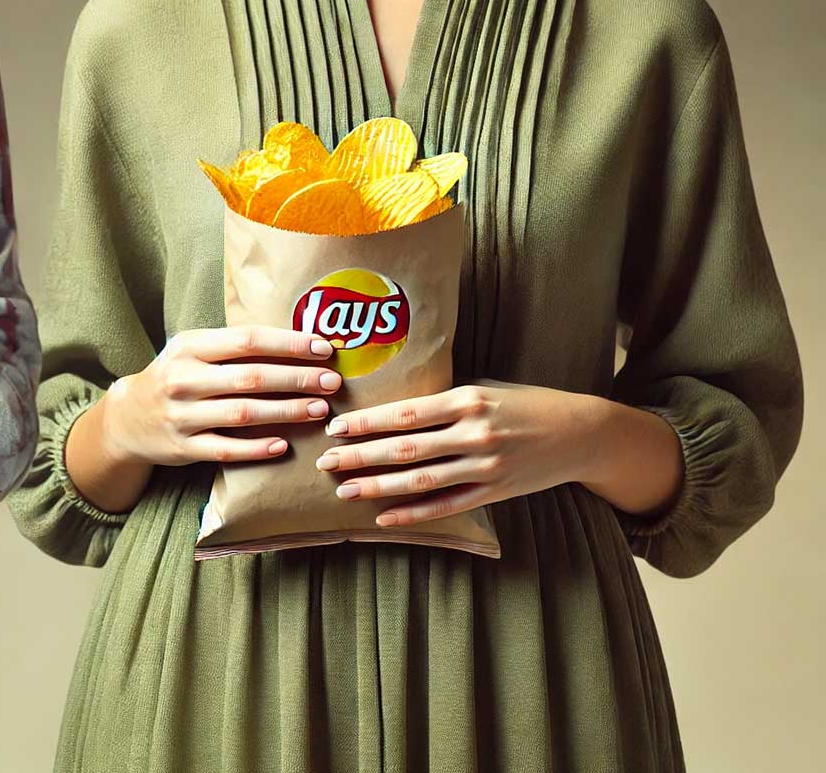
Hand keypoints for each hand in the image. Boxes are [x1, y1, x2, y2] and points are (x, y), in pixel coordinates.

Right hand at [99, 326, 340, 466]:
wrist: (126, 418)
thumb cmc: (174, 377)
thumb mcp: (191, 350)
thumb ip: (233, 346)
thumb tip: (297, 342)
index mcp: (189, 347)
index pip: (247, 340)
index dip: (289, 344)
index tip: (323, 348)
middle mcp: (184, 379)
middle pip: (251, 378)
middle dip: (298, 379)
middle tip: (332, 382)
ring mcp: (182, 415)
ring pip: (244, 414)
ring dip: (287, 411)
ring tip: (319, 410)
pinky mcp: (184, 448)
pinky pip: (227, 449)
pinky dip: (257, 448)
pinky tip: (283, 445)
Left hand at [320, 380, 650, 525]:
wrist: (581, 433)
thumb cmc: (524, 403)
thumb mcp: (484, 388)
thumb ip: (442, 399)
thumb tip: (390, 406)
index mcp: (467, 400)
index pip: (405, 413)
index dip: (366, 422)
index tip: (335, 427)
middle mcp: (474, 434)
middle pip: (405, 449)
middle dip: (360, 456)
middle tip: (324, 462)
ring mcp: (485, 467)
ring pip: (420, 480)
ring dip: (378, 487)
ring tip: (344, 490)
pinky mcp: (494, 492)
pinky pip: (446, 506)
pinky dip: (413, 513)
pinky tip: (383, 516)